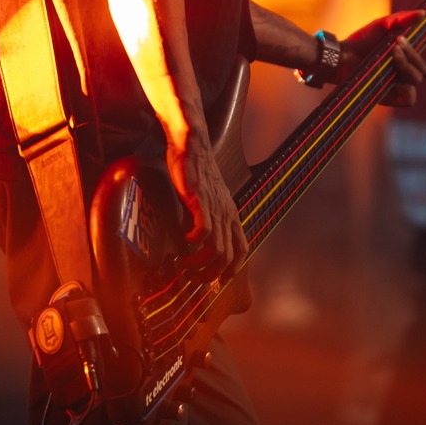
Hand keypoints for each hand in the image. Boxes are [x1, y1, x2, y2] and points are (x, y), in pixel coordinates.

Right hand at [168, 134, 246, 275]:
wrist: (192, 145)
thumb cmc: (197, 172)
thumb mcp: (207, 200)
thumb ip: (206, 219)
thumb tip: (195, 242)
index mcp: (231, 214)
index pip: (241, 250)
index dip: (231, 270)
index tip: (216, 279)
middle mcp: (227, 214)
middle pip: (228, 257)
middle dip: (211, 275)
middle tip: (193, 278)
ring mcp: (215, 208)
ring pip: (217, 249)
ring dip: (200, 264)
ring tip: (185, 265)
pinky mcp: (200, 201)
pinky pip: (204, 230)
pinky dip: (194, 242)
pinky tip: (184, 241)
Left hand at [346, 9, 425, 107]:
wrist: (341, 55)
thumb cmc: (361, 41)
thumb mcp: (382, 25)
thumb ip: (403, 19)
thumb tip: (423, 13)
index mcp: (406, 61)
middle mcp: (404, 75)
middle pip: (424, 69)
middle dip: (413, 54)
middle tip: (397, 42)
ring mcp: (397, 87)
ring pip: (417, 81)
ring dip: (408, 65)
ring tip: (392, 54)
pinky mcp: (389, 98)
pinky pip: (410, 99)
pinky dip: (406, 88)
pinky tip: (394, 77)